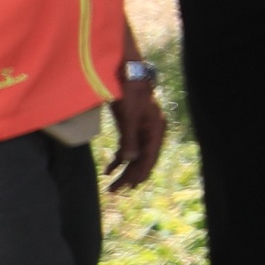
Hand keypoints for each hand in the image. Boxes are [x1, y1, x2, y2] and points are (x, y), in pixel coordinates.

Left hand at [106, 78, 166, 193]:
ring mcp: (142, 130)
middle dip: (129, 176)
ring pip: (135, 157)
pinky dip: (119, 160)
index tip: (126, 187)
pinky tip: (109, 169)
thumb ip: (129, 138)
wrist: (127, 73)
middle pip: (142, 160)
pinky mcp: (132, 127)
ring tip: (112, 186)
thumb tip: (129, 160)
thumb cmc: (129, 91)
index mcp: (155, 130)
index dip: (137, 174)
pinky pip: (128, 149)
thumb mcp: (128, 115)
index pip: (148, 158)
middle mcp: (151, 133)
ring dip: (124, 171)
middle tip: (114, 191)